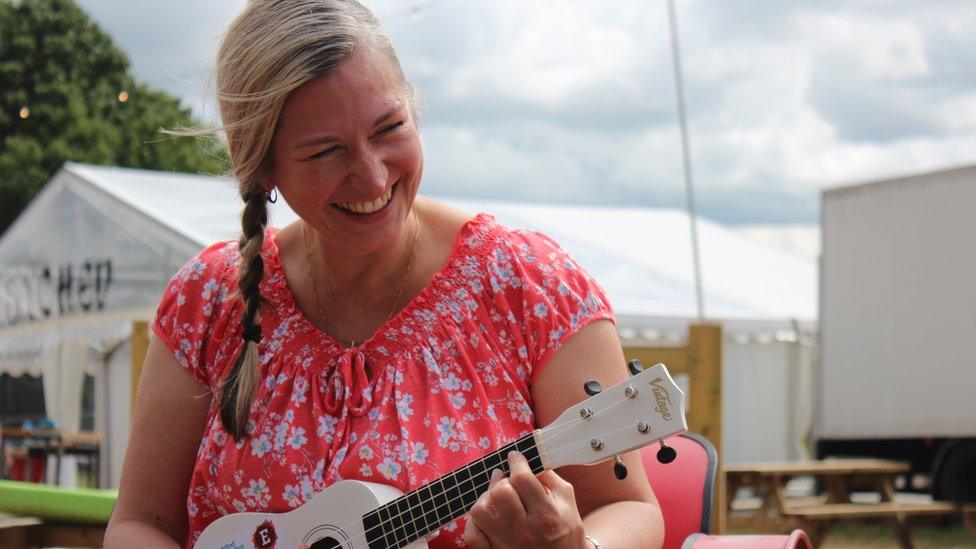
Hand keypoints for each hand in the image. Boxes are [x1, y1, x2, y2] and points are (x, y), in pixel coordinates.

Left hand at [462, 451, 586, 548]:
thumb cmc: (566, 532)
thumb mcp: (567, 503)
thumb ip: (550, 478)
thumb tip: (530, 460)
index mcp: (546, 516)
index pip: (522, 479)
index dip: (517, 462)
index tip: (515, 458)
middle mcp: (525, 531)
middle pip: (500, 492)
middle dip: (503, 480)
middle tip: (507, 479)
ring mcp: (507, 544)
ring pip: (481, 510)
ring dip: (486, 498)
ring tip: (495, 497)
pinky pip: (472, 534)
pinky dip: (474, 521)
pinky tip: (487, 515)